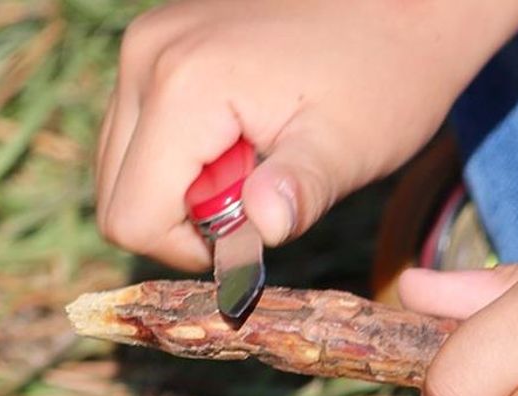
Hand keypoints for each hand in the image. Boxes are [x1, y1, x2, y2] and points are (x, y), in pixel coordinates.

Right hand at [95, 0, 517, 269]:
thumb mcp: (350, 147)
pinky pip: (135, 132)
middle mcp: (145, 58)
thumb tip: (263, 229)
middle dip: (179, 218)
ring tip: (248, 159)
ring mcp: (145, 46)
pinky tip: (235, 135)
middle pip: (116, 195)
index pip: (131, 218)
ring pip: (121, 166)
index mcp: (183, 86)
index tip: (247, 230)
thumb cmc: (384, 76)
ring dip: (178, 187)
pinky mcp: (155, 46)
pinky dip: (177, 156)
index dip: (185, 249)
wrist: (400, 1)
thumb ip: (301, 191)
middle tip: (253, 193)